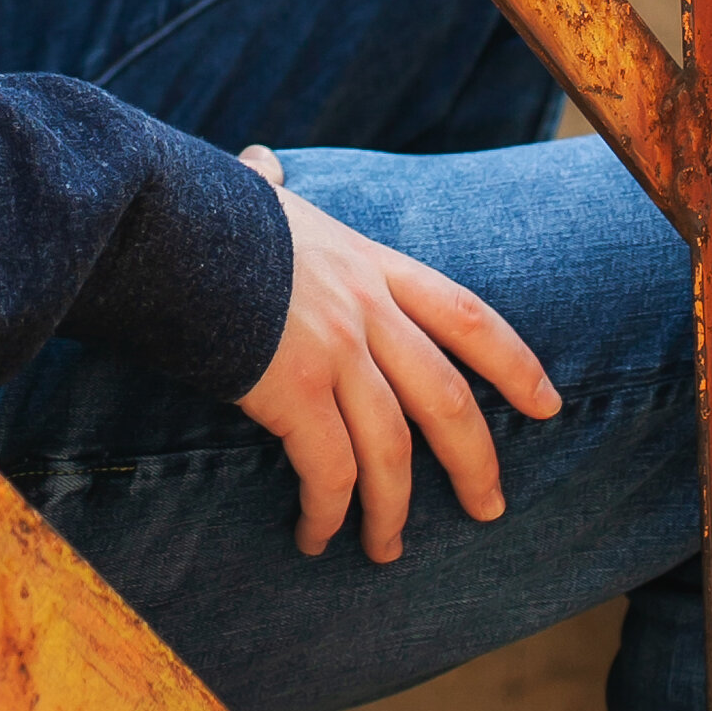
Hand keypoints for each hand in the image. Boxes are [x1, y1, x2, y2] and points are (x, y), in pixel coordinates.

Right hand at [233, 145, 558, 562]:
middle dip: (476, 461)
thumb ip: (272, 186)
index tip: (548, 404)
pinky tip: (315, 535)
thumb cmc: (204, 209)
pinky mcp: (293, 391)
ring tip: (386, 550)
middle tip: (490, 508)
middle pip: (447, 398)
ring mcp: (335, 350)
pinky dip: (328, 513)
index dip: (514, 362)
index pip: (467, 315)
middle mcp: (367, 309)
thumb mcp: (263, 195)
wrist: (163, 221)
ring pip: (392, 451)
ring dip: (393, 511)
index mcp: (370, 263)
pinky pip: (329, 472)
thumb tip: (261, 161)